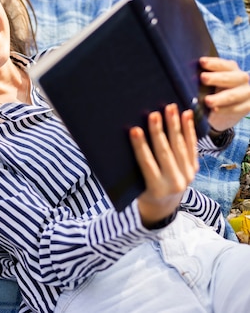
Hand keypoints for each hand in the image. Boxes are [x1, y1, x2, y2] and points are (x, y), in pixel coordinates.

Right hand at [129, 104, 197, 227]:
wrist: (164, 206)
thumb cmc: (141, 191)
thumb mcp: (135, 185)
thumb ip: (132, 167)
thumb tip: (120, 139)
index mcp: (156, 189)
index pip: (147, 163)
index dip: (140, 146)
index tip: (134, 130)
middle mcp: (174, 183)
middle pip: (166, 152)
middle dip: (159, 132)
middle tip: (154, 114)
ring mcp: (187, 175)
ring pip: (180, 147)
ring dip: (175, 126)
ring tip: (170, 108)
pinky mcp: (194, 168)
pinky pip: (191, 146)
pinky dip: (189, 130)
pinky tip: (186, 115)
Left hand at [200, 56, 249, 131]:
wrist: (223, 110)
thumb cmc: (211, 91)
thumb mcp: (208, 82)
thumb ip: (203, 77)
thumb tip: (186, 74)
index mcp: (231, 69)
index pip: (223, 64)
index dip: (213, 63)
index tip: (201, 62)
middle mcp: (241, 78)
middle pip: (229, 78)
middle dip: (215, 78)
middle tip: (203, 78)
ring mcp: (246, 93)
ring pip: (232, 95)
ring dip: (219, 98)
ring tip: (207, 101)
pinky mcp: (247, 106)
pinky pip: (236, 109)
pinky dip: (224, 110)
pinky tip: (215, 111)